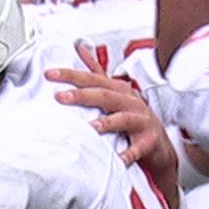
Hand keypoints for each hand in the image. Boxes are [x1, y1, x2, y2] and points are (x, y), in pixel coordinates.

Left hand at [47, 46, 178, 182]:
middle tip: (60, 97)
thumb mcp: (116, 90)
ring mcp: (141, 120)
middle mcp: (130, 101)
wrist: (158, 141)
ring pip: (123, 119)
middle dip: (83, 95)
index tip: (50, 74)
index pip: (93, 78)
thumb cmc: (133, 115)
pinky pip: (136, 149)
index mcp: (120, 89)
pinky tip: (118, 160)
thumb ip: (97, 71)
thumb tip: (80, 49)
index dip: (71, 75)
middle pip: (105, 95)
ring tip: (91, 127)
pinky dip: (127, 155)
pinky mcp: (148, 141)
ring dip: (107, 123)